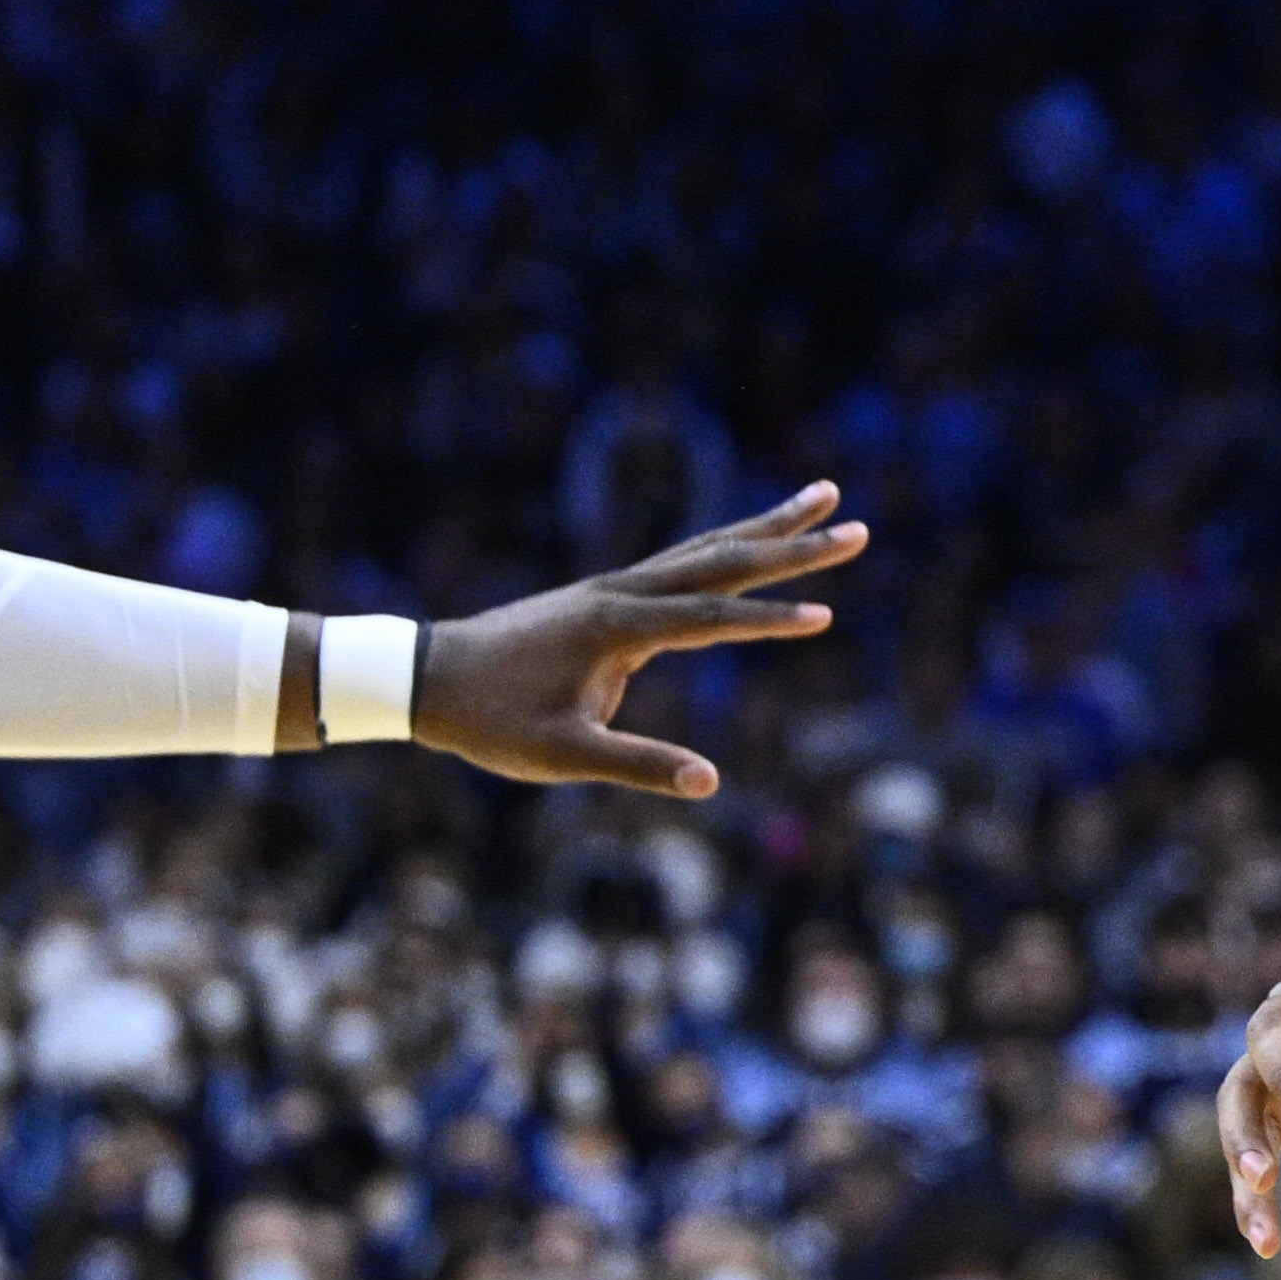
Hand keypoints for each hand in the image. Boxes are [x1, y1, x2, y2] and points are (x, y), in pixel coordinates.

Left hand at [404, 488, 862, 795]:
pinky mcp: (606, 595)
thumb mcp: (561, 756)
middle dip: (792, 545)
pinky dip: (725, 547)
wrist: (426, 676)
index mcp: (616, 627)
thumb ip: (637, 765)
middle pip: (722, 561)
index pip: (710, 620)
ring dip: (765, 526)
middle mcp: (621, 592)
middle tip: (854, 523)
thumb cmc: (490, 720)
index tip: (826, 616)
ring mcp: (614, 587)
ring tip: (820, 497)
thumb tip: (709, 782)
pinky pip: (681, 563)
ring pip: (704, 548)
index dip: (769, 621)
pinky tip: (747, 546)